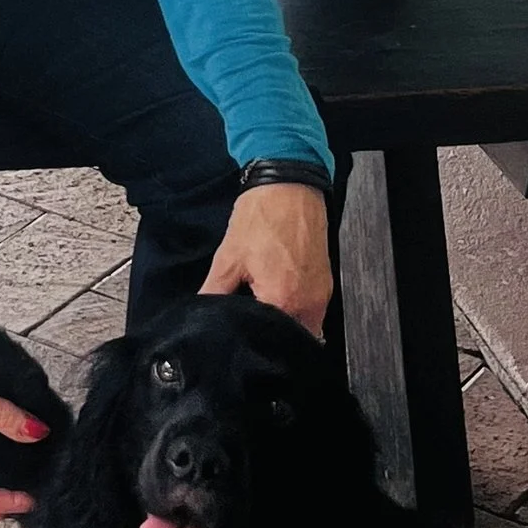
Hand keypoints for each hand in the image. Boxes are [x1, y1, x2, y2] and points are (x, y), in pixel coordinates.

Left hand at [201, 184, 332, 336]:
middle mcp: (308, 303)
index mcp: (283, 298)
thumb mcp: (229, 256)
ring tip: (263, 310)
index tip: (240, 335)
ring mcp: (320, 295)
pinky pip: (312, 312)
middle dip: (269, 337)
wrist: (289, 187)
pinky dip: (296, 311)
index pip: (269, 339)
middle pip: (289, 338)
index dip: (252, 340)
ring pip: (303, 328)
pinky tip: (277, 298)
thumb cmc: (263, 217)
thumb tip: (203, 311)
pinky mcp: (325, 286)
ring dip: (284, 324)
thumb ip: (215, 291)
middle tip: (250, 325)